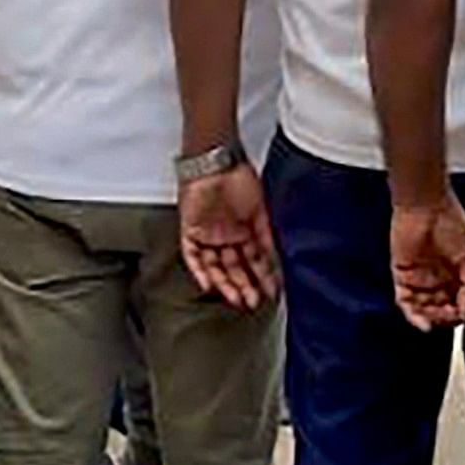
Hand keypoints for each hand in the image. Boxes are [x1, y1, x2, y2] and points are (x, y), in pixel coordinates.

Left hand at [178, 165, 279, 310]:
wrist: (217, 162)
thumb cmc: (240, 178)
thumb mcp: (259, 212)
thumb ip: (265, 237)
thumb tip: (274, 261)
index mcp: (244, 231)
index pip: (254, 261)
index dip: (263, 277)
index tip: (272, 292)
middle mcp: (226, 236)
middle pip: (234, 268)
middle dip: (245, 286)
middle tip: (253, 302)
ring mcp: (208, 235)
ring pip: (215, 267)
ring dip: (226, 283)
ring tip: (236, 298)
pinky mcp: (190, 230)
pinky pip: (192, 256)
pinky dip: (199, 270)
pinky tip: (208, 284)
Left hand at [388, 196, 464, 329]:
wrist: (425, 205)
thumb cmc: (451, 222)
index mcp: (459, 274)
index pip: (462, 303)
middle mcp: (440, 279)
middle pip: (444, 310)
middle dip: (449, 317)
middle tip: (453, 316)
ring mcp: (420, 279)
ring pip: (425, 310)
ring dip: (433, 318)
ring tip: (439, 319)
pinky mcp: (402, 276)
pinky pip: (405, 301)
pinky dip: (413, 315)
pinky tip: (423, 322)